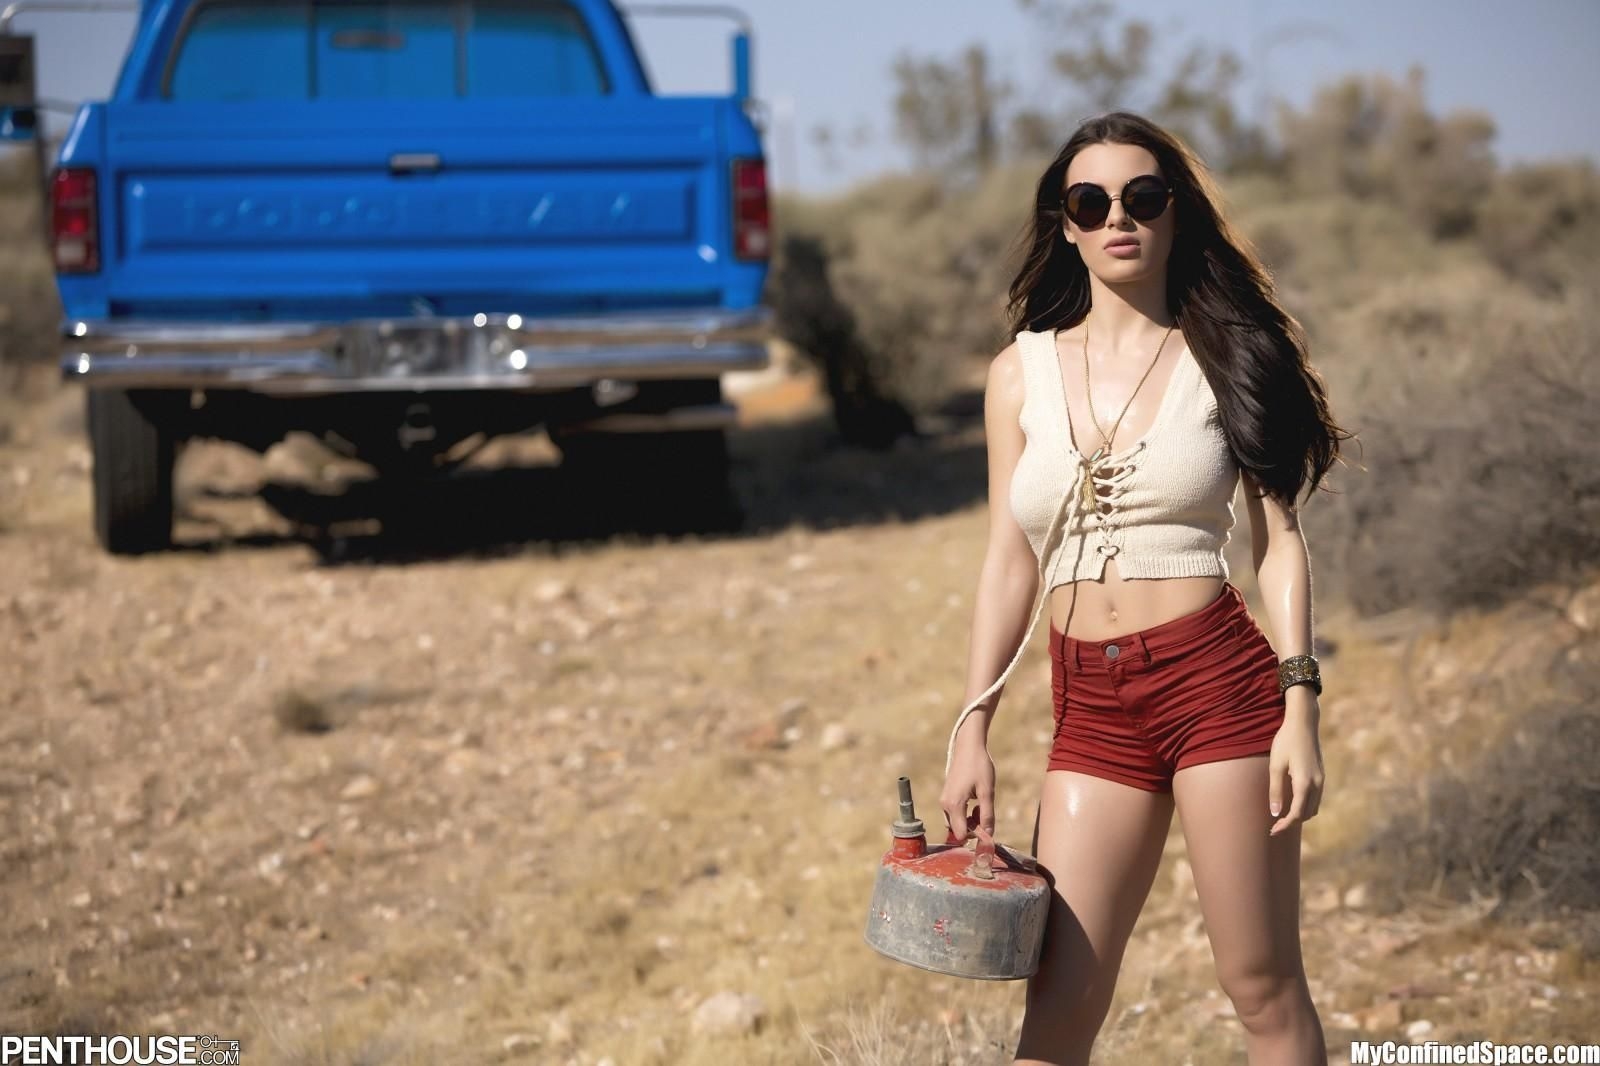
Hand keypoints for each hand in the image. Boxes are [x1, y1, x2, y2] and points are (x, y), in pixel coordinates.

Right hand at [940, 716, 996, 843]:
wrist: (968, 746)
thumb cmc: (979, 766)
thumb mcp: (987, 791)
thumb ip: (987, 814)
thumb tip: (989, 835)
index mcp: (954, 805)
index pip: (961, 834)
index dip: (975, 837)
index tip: (988, 831)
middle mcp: (945, 804)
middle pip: (957, 830)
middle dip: (972, 828)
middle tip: (986, 815)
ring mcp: (944, 799)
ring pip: (956, 821)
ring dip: (969, 820)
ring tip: (982, 805)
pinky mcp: (947, 795)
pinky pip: (954, 812)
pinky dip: (965, 812)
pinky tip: (975, 800)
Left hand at [1268, 690, 1323, 835]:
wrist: (1303, 724)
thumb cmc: (1286, 743)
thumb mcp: (1275, 766)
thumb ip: (1275, 791)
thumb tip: (1275, 813)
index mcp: (1305, 783)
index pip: (1297, 814)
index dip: (1285, 825)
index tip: (1273, 831)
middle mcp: (1317, 784)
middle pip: (1307, 814)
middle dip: (1292, 822)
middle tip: (1274, 826)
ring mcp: (1321, 780)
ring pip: (1313, 807)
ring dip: (1300, 814)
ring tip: (1282, 816)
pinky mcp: (1321, 775)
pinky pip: (1315, 798)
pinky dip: (1305, 805)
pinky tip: (1292, 802)